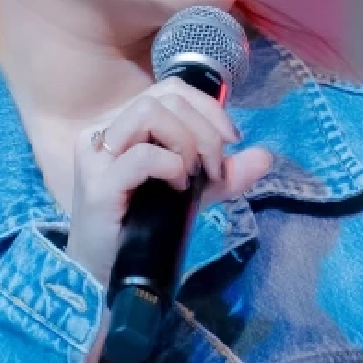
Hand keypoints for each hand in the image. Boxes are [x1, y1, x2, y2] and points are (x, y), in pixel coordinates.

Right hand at [66, 81, 271, 289]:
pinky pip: (143, 155)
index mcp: (122, 124)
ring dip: (185, 142)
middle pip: (164, 99)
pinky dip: (172, 166)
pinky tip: (178, 189)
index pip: (170, 90)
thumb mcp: (192, 193)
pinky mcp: (98, 184)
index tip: (231, 140)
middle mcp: (104, 131)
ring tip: (192, 175)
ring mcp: (97, 156)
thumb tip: (265, 156)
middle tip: (215, 168)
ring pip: (149, 113)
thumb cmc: (143, 227)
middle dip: (204, 130)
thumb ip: (225, 173)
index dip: (208, 108)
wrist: (110, 272)